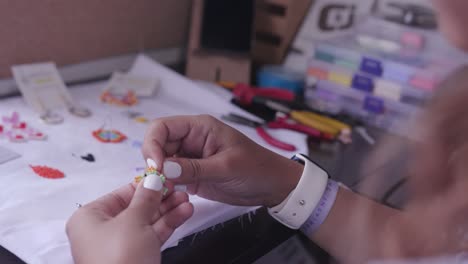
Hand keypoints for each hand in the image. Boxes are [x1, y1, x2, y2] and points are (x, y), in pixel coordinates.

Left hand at [66, 182, 192, 263]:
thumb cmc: (119, 257)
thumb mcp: (134, 221)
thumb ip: (146, 198)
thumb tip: (153, 179)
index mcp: (90, 218)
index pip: (121, 194)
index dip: (145, 185)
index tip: (166, 177)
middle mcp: (102, 231)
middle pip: (136, 207)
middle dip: (160, 198)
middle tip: (180, 188)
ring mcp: (120, 246)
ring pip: (147, 222)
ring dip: (168, 210)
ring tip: (187, 200)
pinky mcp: (136, 258)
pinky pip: (152, 236)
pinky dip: (168, 225)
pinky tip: (184, 212)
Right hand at [142, 115, 302, 206]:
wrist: (272, 186)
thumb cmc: (256, 168)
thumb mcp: (226, 167)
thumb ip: (194, 168)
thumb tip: (162, 168)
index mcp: (199, 128)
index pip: (162, 127)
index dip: (153, 145)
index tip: (157, 167)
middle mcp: (190, 140)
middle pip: (157, 145)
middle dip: (154, 162)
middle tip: (158, 183)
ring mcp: (190, 158)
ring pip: (161, 163)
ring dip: (158, 177)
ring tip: (164, 192)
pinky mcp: (191, 175)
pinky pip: (170, 178)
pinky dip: (165, 186)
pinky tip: (169, 195)